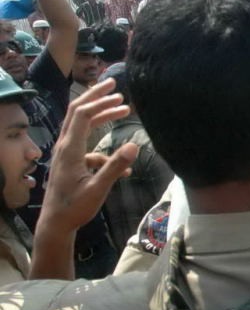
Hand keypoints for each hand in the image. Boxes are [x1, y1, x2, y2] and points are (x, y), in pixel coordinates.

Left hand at [37, 78, 137, 234]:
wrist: (55, 224)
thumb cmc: (75, 207)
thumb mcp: (98, 188)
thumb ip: (115, 166)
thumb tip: (134, 144)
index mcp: (70, 149)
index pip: (83, 115)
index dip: (100, 101)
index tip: (118, 93)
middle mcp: (65, 146)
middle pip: (77, 112)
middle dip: (96, 97)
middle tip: (114, 85)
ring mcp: (66, 154)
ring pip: (81, 126)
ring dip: (100, 115)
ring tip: (121, 109)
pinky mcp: (70, 162)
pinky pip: (87, 146)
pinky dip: (103, 146)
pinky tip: (123, 165)